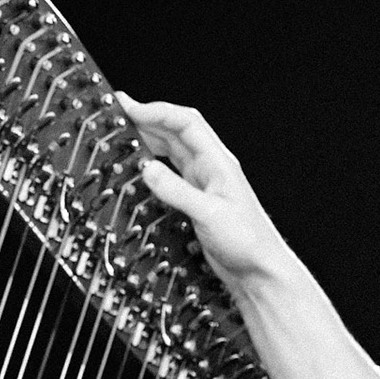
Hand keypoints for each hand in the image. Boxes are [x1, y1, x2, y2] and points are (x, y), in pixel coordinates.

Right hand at [116, 92, 296, 293]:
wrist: (258, 270)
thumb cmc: (247, 241)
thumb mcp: (208, 214)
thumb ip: (176, 191)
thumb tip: (147, 169)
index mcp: (218, 162)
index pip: (185, 123)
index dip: (157, 111)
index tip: (130, 108)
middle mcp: (210, 168)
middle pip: (176, 131)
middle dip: (148, 118)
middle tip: (121, 114)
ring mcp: (203, 183)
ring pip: (172, 150)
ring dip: (149, 139)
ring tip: (126, 133)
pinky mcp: (196, 201)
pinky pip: (171, 174)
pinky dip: (153, 165)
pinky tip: (141, 167)